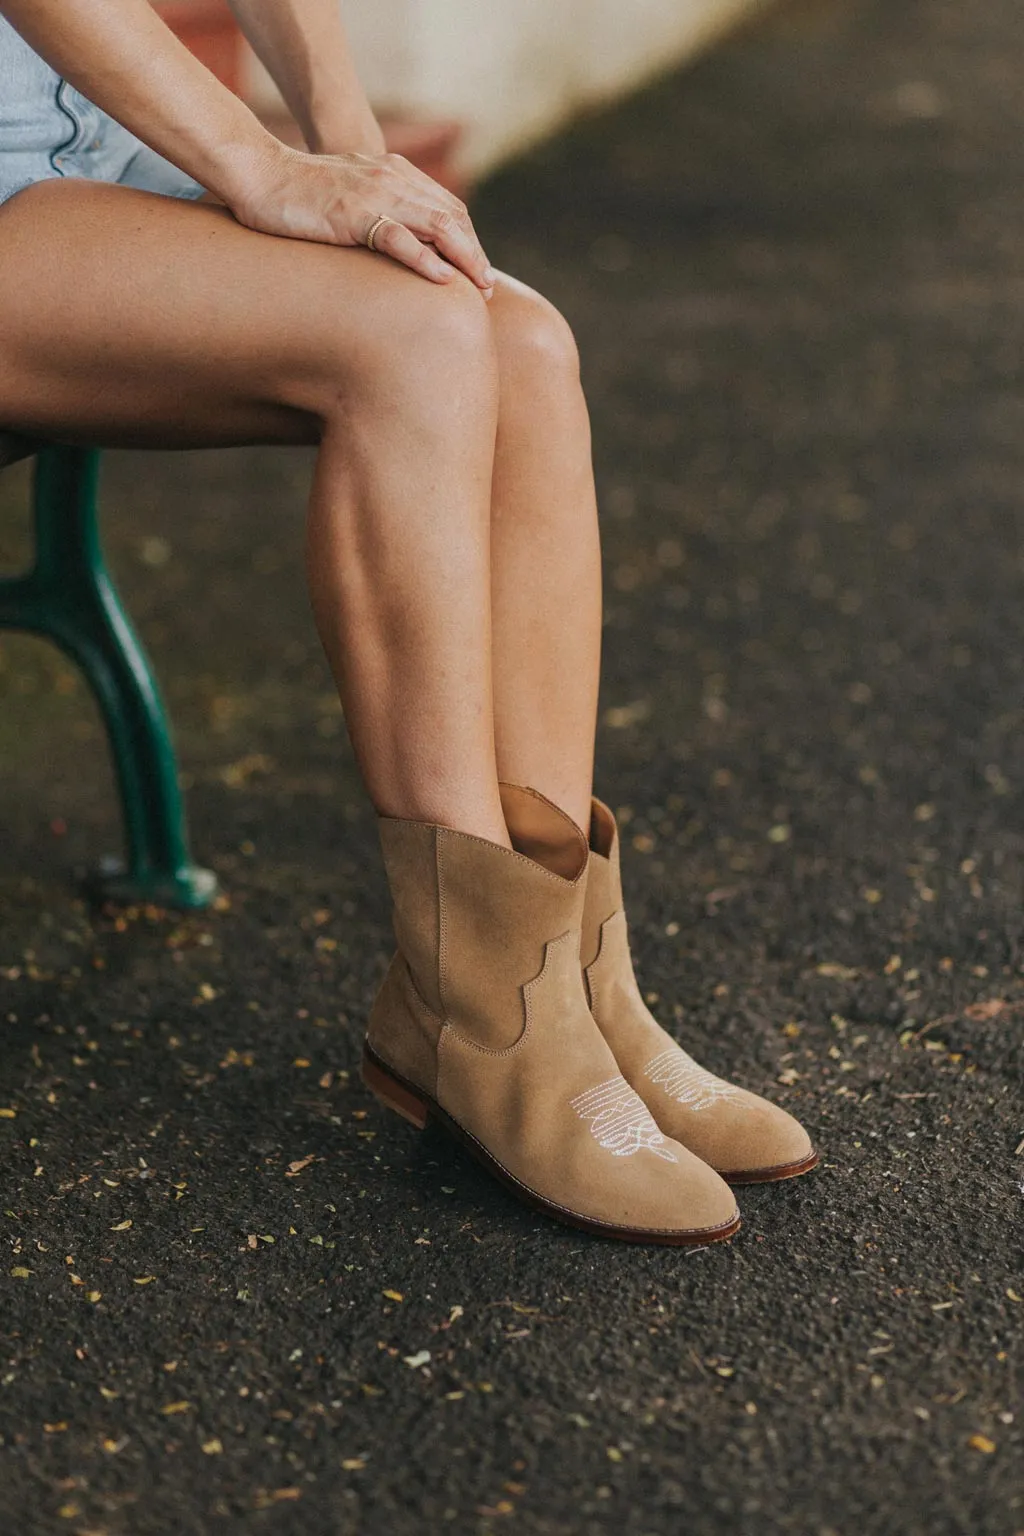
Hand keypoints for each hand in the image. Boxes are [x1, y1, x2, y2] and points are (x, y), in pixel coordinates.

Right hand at [227, 143, 494, 294]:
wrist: (259, 174)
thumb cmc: (298, 191)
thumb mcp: (348, 193)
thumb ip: (375, 207)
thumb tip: (391, 241)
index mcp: (393, 173)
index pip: (447, 206)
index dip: (469, 238)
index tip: (478, 270)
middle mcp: (392, 179)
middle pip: (451, 216)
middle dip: (474, 252)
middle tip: (488, 287)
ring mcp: (374, 195)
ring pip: (436, 225)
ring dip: (463, 258)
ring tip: (479, 287)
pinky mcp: (353, 215)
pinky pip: (398, 237)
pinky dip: (425, 259)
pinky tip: (442, 279)